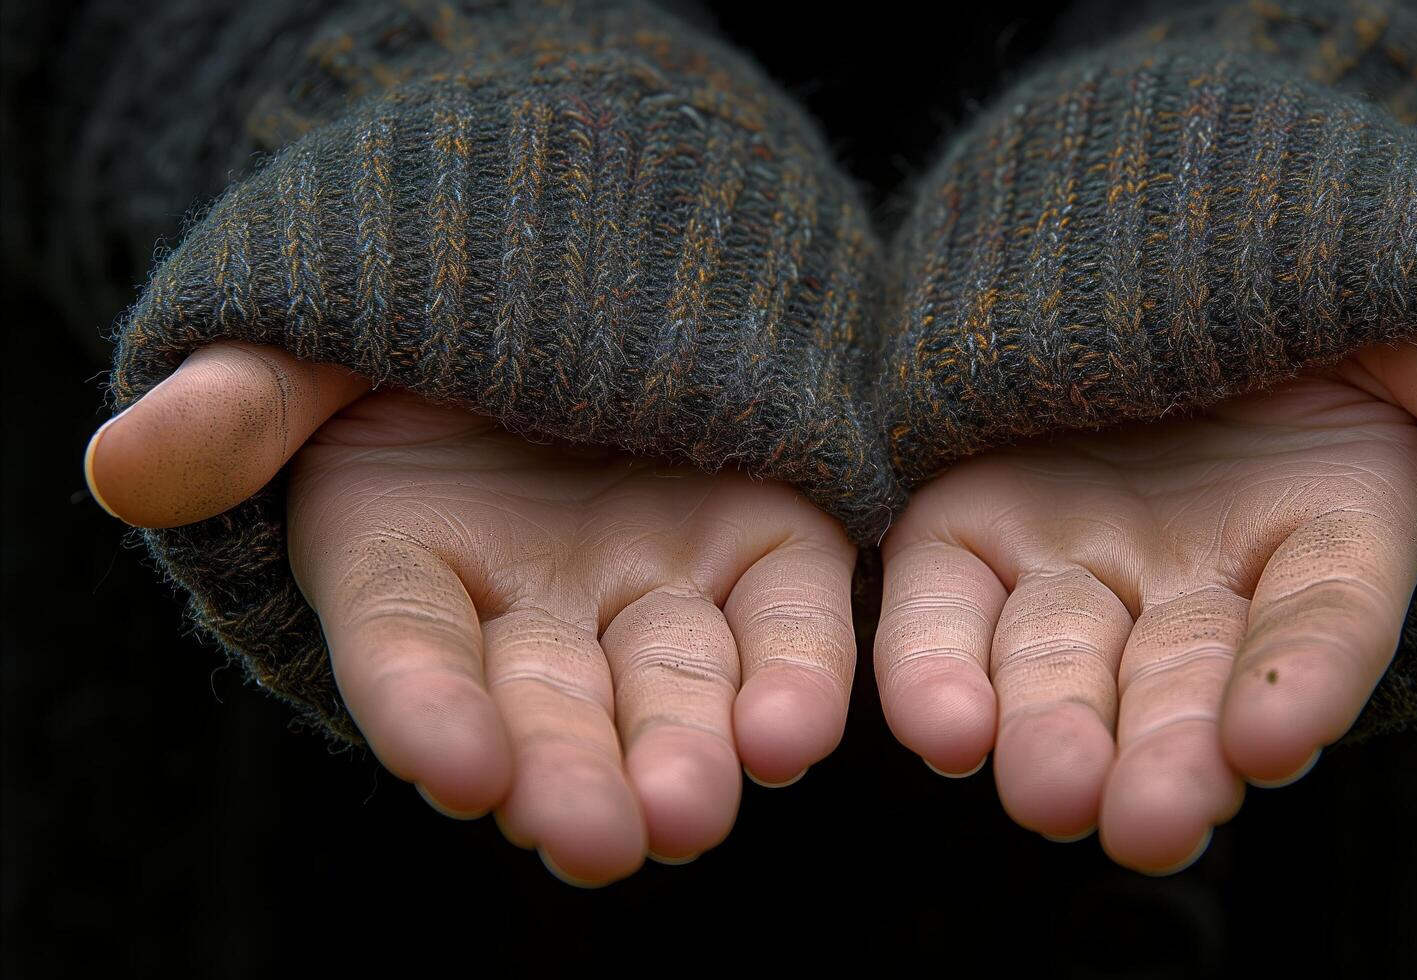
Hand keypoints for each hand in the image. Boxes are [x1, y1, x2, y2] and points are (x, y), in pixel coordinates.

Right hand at [85, 342, 856, 883]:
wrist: (562, 267)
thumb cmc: (409, 313)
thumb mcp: (310, 339)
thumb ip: (239, 405)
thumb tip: (125, 466)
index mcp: (404, 559)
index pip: (405, 648)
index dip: (423, 705)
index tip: (452, 763)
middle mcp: (534, 601)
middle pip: (551, 704)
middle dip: (570, 772)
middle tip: (597, 841)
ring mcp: (652, 576)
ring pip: (672, 681)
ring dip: (685, 753)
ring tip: (697, 811)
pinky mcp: (762, 536)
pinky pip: (785, 611)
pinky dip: (793, 671)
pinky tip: (794, 735)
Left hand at [873, 323, 1416, 872]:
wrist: (1166, 266)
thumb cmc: (1319, 303)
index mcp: (1326, 535)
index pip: (1325, 619)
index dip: (1307, 675)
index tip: (1277, 735)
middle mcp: (1199, 584)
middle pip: (1185, 681)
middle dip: (1168, 751)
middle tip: (1146, 824)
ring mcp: (1080, 564)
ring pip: (1066, 665)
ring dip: (1053, 735)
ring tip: (1041, 792)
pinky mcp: (971, 534)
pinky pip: (947, 606)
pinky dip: (937, 665)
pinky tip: (938, 727)